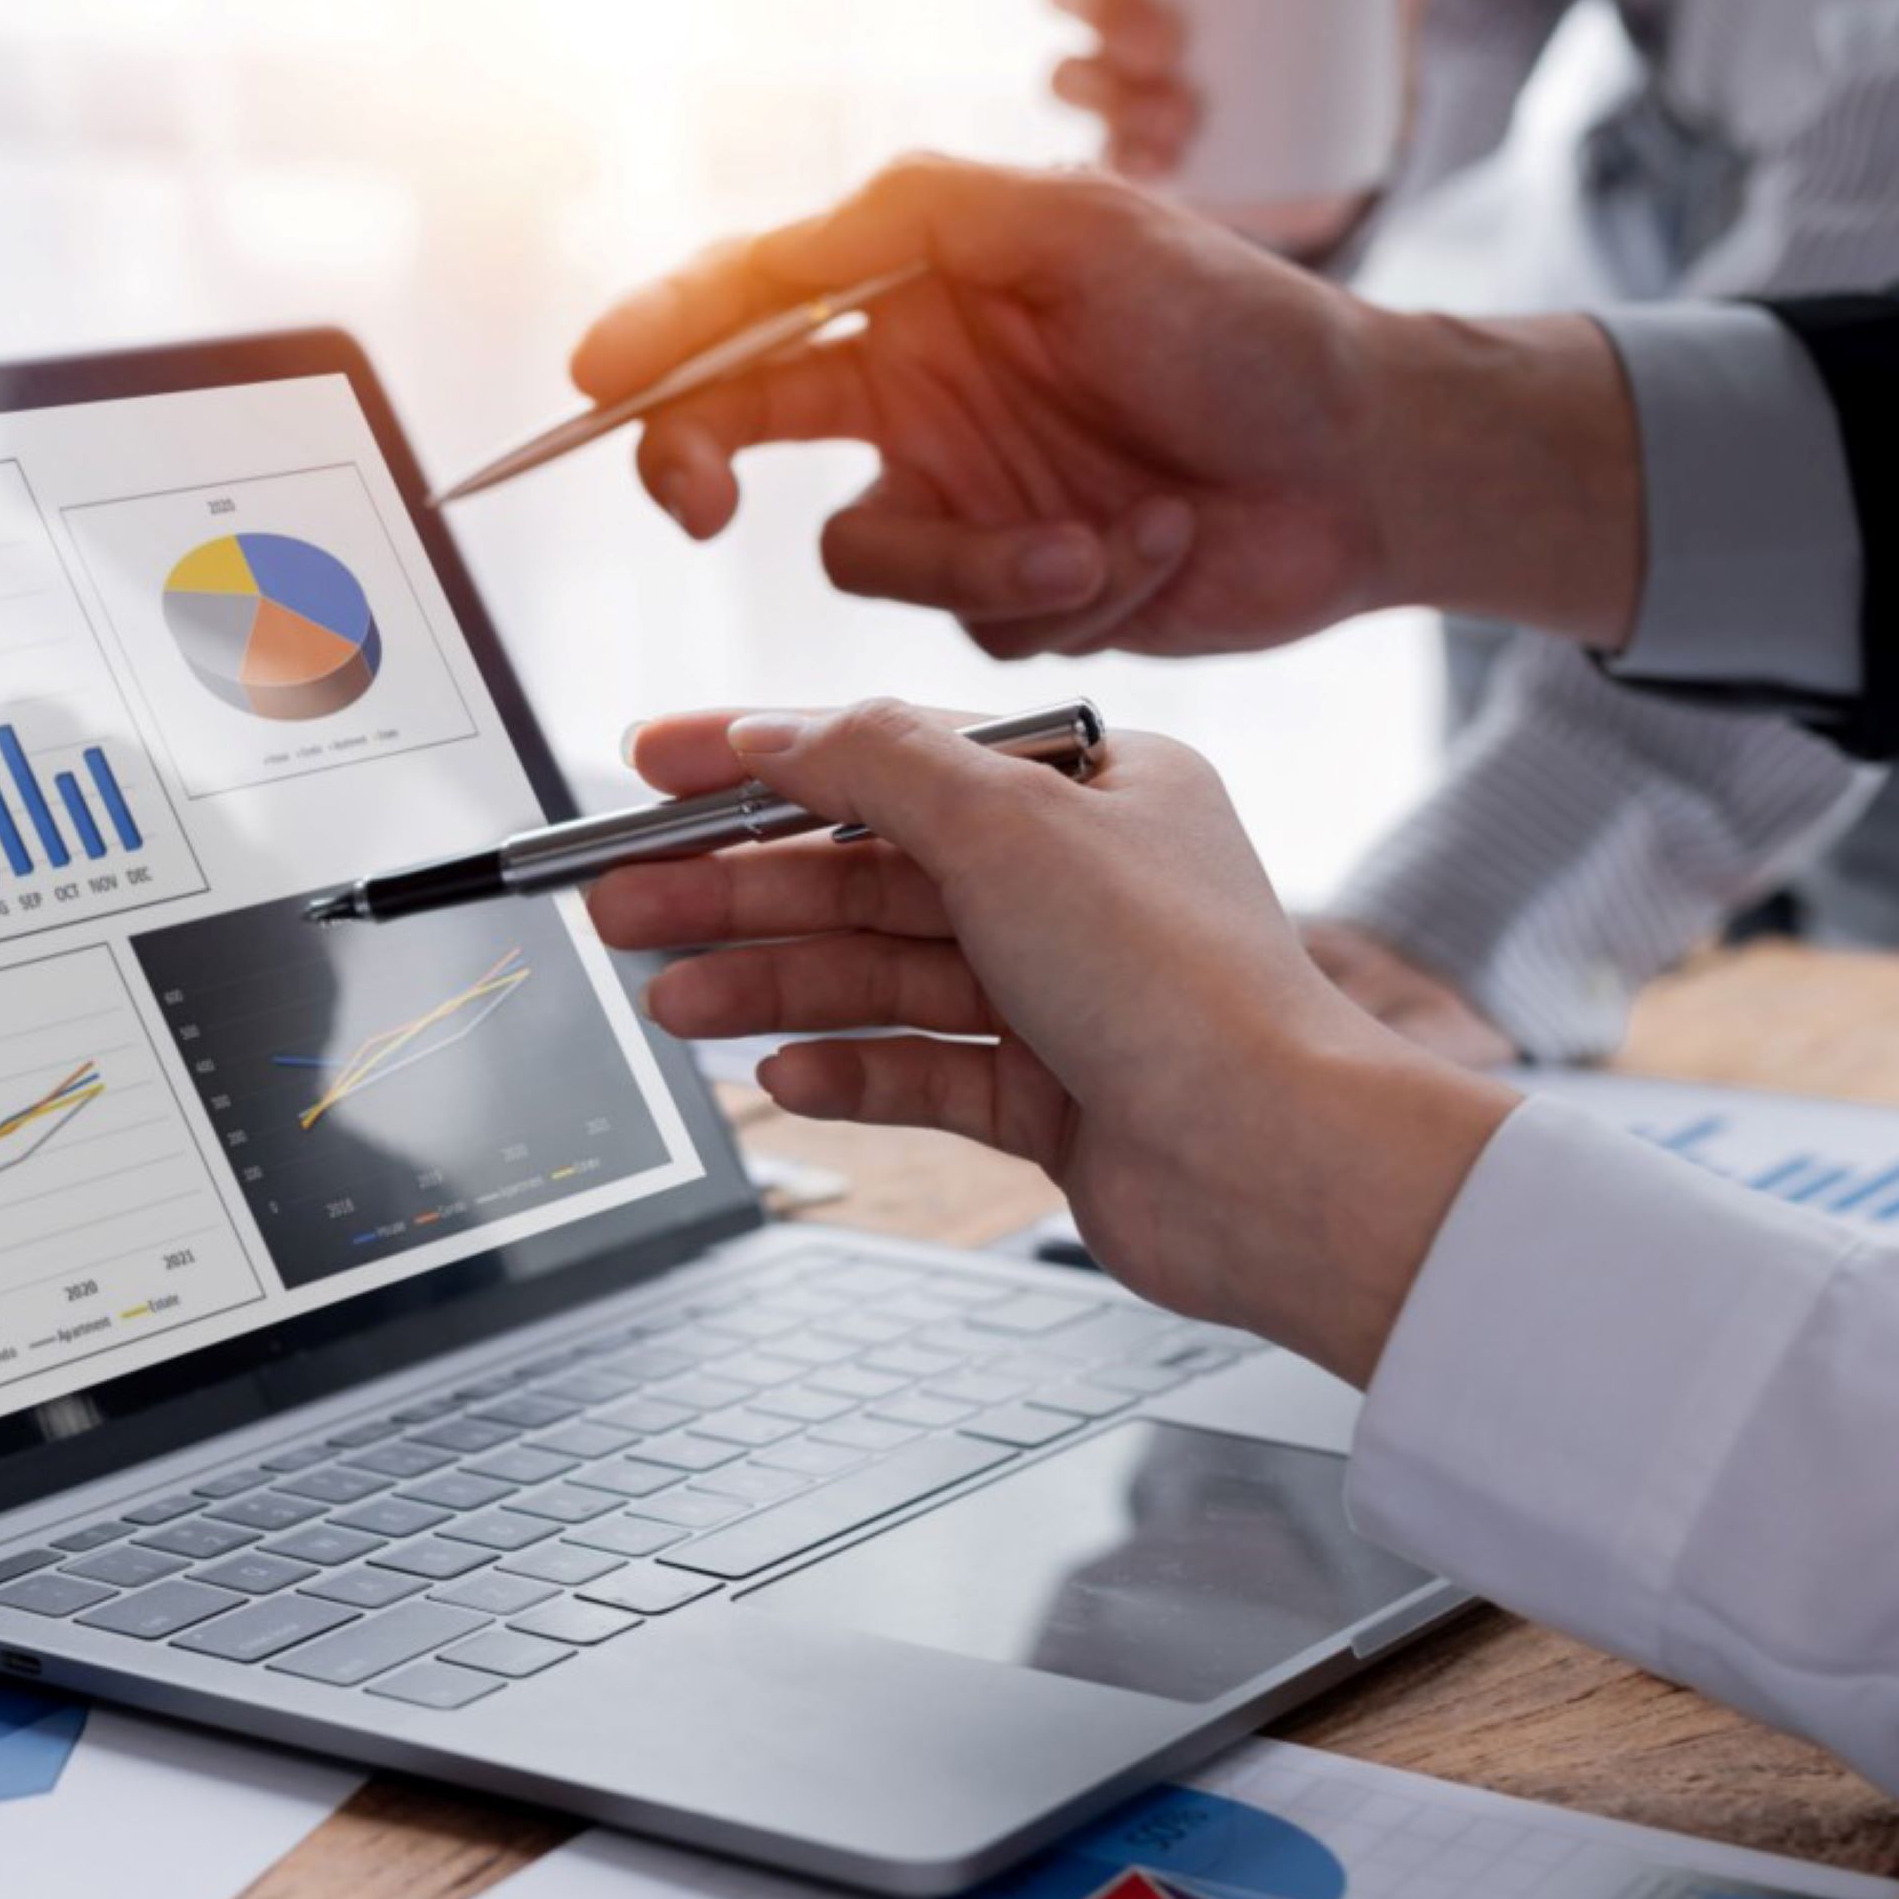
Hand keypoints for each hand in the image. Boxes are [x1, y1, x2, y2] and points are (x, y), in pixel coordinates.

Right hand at [569, 157, 1641, 661]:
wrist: (1366, 464)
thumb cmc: (1238, 326)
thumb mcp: (1072, 223)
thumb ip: (909, 213)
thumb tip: (778, 238)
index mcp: (917, 297)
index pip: (750, 315)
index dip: (660, 346)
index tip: (604, 380)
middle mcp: (918, 399)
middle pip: (746, 436)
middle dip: (704, 466)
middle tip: (699, 498)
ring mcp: (961, 503)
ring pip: (872, 563)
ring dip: (988, 556)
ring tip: (1109, 527)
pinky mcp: (1013, 597)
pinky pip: (973, 626)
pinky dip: (1071, 590)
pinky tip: (1156, 543)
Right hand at [586, 700, 1516, 1379]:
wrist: (1277, 1167)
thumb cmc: (1187, 985)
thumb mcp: (1008, 823)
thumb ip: (873, 764)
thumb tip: (773, 731)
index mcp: (1091, 786)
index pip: (890, 754)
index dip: (756, 762)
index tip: (647, 770)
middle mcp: (1078, 884)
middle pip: (866, 874)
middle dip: (737, 889)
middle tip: (621, 904)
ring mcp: (1063, 996)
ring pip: (880, 976)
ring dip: (770, 984)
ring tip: (670, 1000)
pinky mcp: (1052, 1100)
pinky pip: (920, 1070)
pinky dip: (848, 1070)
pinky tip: (781, 1074)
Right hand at [1042, 0, 1460, 256]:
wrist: (1332, 144)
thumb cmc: (1322, 36)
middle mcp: (1113, 11)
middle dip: (1103, 9)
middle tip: (1165, 40)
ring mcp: (1114, 83)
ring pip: (1069, 74)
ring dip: (1108, 91)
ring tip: (1177, 113)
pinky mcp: (1126, 150)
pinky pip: (1100, 151)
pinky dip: (1125, 154)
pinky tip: (1162, 161)